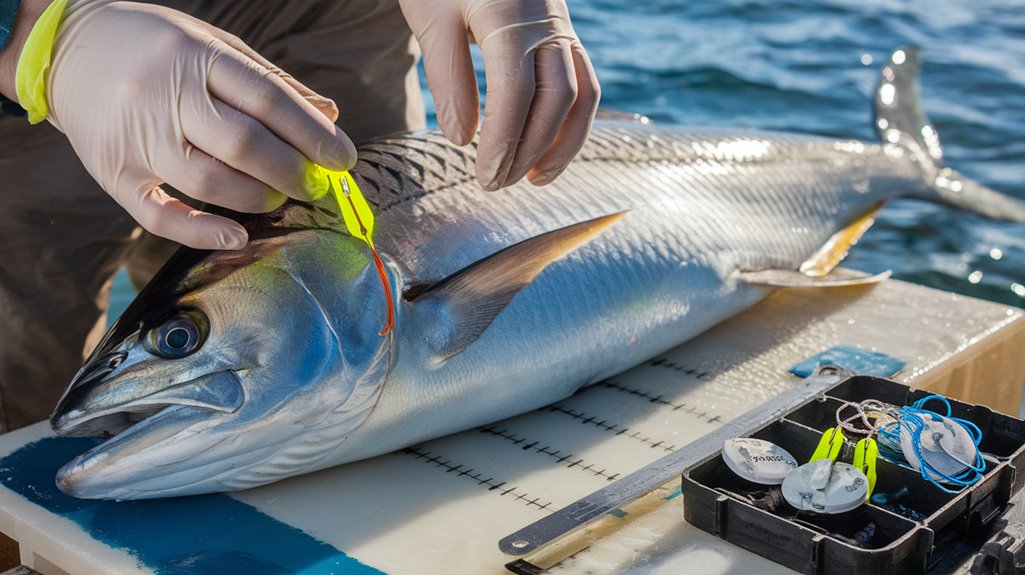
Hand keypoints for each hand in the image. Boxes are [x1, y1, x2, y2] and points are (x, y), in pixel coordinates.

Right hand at [42, 1, 356, 248]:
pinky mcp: (112, 173)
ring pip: (208, 181)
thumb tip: (329, 115)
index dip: (313, 134)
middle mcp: (163, 95)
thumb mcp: (212, 44)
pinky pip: (158, 214)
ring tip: (277, 197)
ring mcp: (136, 137)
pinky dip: (200, 231)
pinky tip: (237, 234)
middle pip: (243, 144)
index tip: (343, 159)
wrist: (63, 48)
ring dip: (256, 198)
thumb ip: (270, 81)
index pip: (268, 99)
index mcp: (195, 56)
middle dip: (291, 171)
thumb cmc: (154, 46)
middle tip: (313, 185)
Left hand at [399, 0, 599, 190]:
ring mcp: (562, 28)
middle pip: (554, 101)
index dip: (503, 142)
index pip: (516, 95)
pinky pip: (584, 84)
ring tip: (536, 179)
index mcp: (509, 18)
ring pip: (581, 95)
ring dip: (562, 144)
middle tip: (497, 184)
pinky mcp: (565, 34)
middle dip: (529, 150)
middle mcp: (547, 24)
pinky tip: (549, 148)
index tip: (485, 177)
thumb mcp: (430, 20)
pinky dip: (572, 122)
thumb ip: (448, 79)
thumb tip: (462, 139)